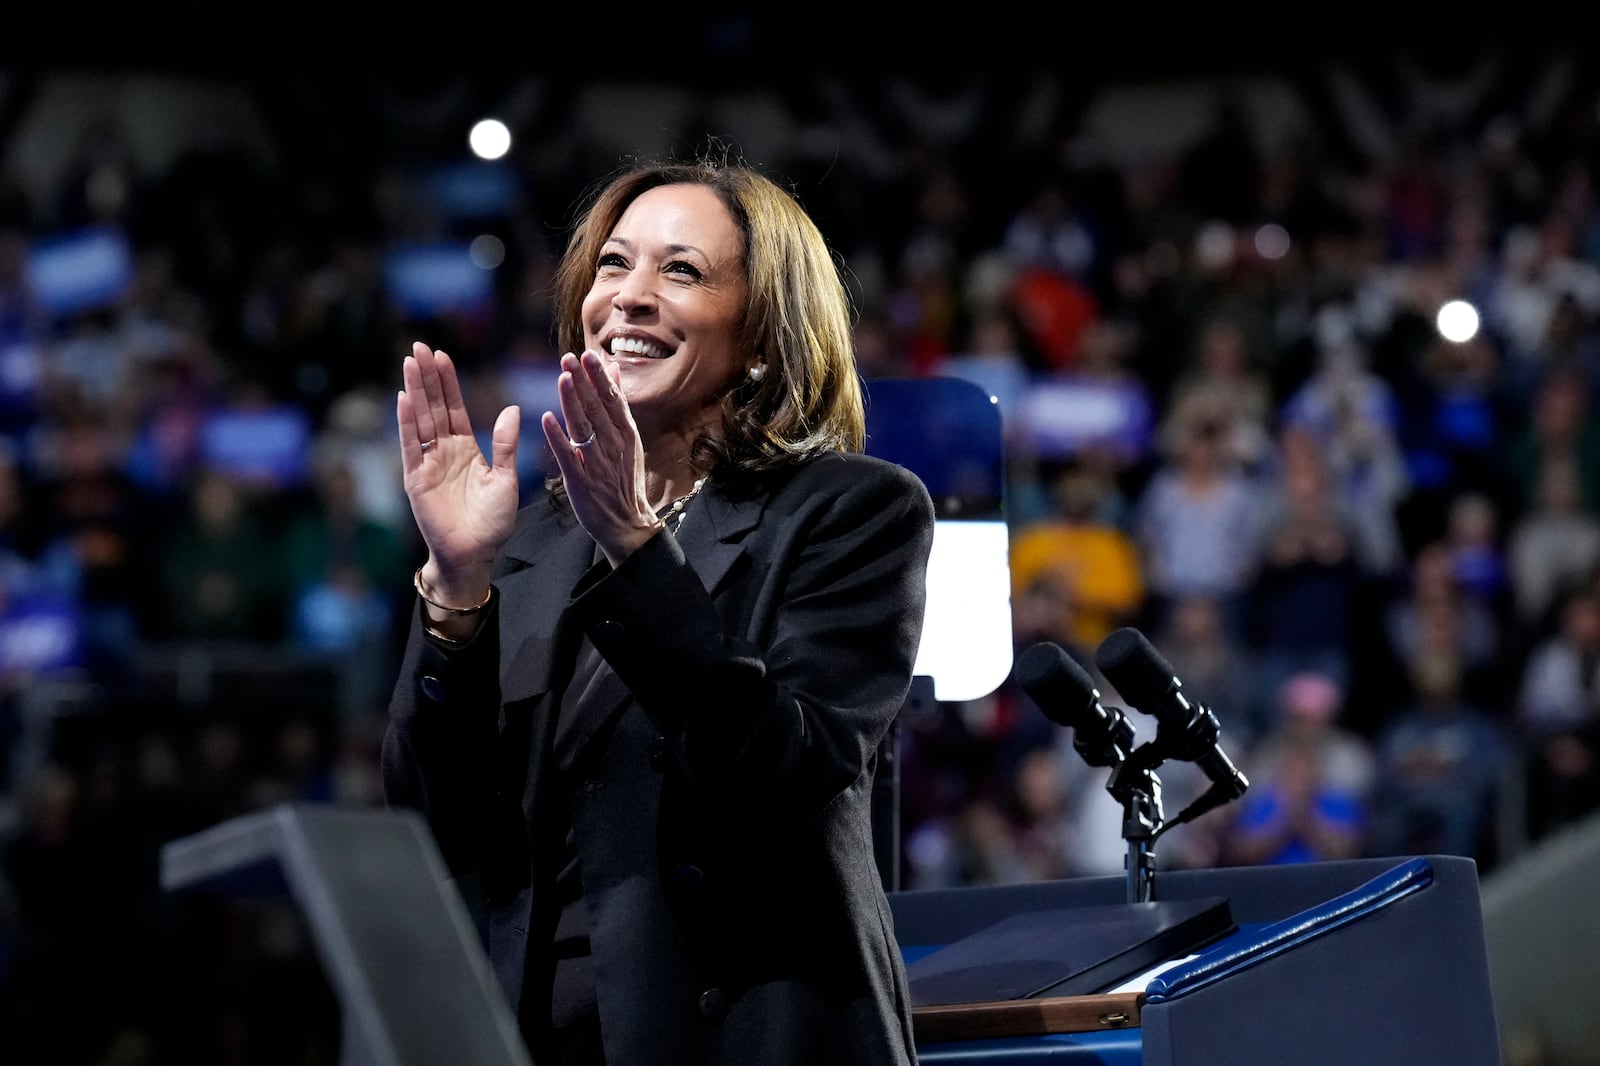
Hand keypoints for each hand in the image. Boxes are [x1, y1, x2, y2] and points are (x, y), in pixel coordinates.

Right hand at [398, 341, 520, 603]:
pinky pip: (411, 446)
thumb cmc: (492, 523)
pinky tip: (404, 398)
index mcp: (466, 450)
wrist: (475, 555)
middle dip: (426, 377)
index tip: (441, 356)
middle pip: (433, 407)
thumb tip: (512, 409)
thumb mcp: (506, 480)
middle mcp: (443, 452)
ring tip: (409, 362)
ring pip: (420, 420)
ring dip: (415, 391)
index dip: (448, 383)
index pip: (454, 408)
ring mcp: (427, 464)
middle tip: (419, 346)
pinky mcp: (417, 479)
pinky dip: (406, 423)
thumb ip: (507, 445)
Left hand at [540, 350, 660, 565]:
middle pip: (597, 408)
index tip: (588, 356)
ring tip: (562, 377)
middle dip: (584, 382)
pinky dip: (558, 437)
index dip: (600, 377)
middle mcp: (614, 446)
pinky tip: (547, 418)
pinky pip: (568, 456)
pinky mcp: (581, 482)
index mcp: (626, 434)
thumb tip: (614, 370)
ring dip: (573, 402)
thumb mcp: (629, 440)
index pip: (613, 400)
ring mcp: (597, 464)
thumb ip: (618, 405)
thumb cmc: (625, 480)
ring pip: (584, 427)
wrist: (627, 524)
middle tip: (570, 357)